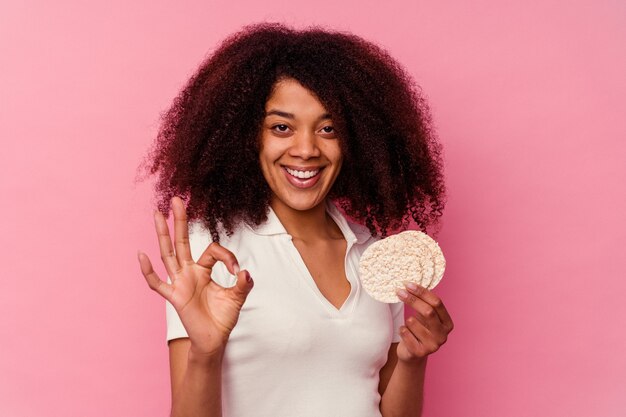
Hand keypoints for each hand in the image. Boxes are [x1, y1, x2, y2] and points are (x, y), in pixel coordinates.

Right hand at [137, 197, 253, 356]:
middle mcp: (188, 272)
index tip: (237, 270)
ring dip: (163, 234)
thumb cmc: (222, 317)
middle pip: (182, 241)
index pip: (212, 251)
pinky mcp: (174, 297)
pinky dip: (148, 271)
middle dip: (180, 221)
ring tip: (157, 213)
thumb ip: (242, 284)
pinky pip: (157, 283)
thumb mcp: (237, 297)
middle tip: (177, 199)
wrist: (214, 340)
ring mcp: (179, 283)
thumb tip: (244, 271)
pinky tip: (142, 255)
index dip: (226, 256)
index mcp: (203, 269)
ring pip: (168, 254)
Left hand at [395, 283, 452, 362]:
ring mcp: (433, 346)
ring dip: (406, 321)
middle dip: (412, 300)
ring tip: (408, 326)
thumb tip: (412, 283)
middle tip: (399, 292)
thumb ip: (425, 303)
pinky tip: (405, 334)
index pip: (437, 303)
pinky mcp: (419, 352)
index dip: (422, 292)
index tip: (408, 284)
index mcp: (447, 323)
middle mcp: (443, 335)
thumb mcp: (425, 317)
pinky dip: (401, 330)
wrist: (412, 354)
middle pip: (428, 311)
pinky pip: (404, 332)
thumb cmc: (418, 331)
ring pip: (412, 322)